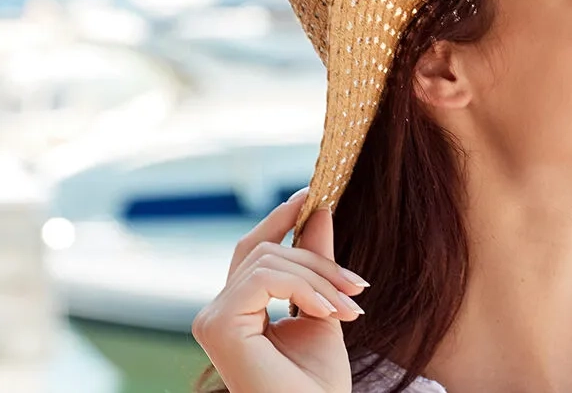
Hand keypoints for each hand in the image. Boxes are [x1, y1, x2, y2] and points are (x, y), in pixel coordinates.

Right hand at [192, 189, 367, 392]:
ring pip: (268, 261)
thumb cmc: (318, 381)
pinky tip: (329, 312)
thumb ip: (317, 262)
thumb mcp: (324, 308)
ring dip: (321, 279)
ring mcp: (212, 319)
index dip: (280, 218)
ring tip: (351, 309)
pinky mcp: (217, 325)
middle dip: (318, 260)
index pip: (254, 250)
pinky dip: (305, 289)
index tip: (314, 196)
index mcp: (237, 309)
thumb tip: (320, 211)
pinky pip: (264, 278)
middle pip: (263, 250)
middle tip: (359, 287)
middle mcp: (215, 312)